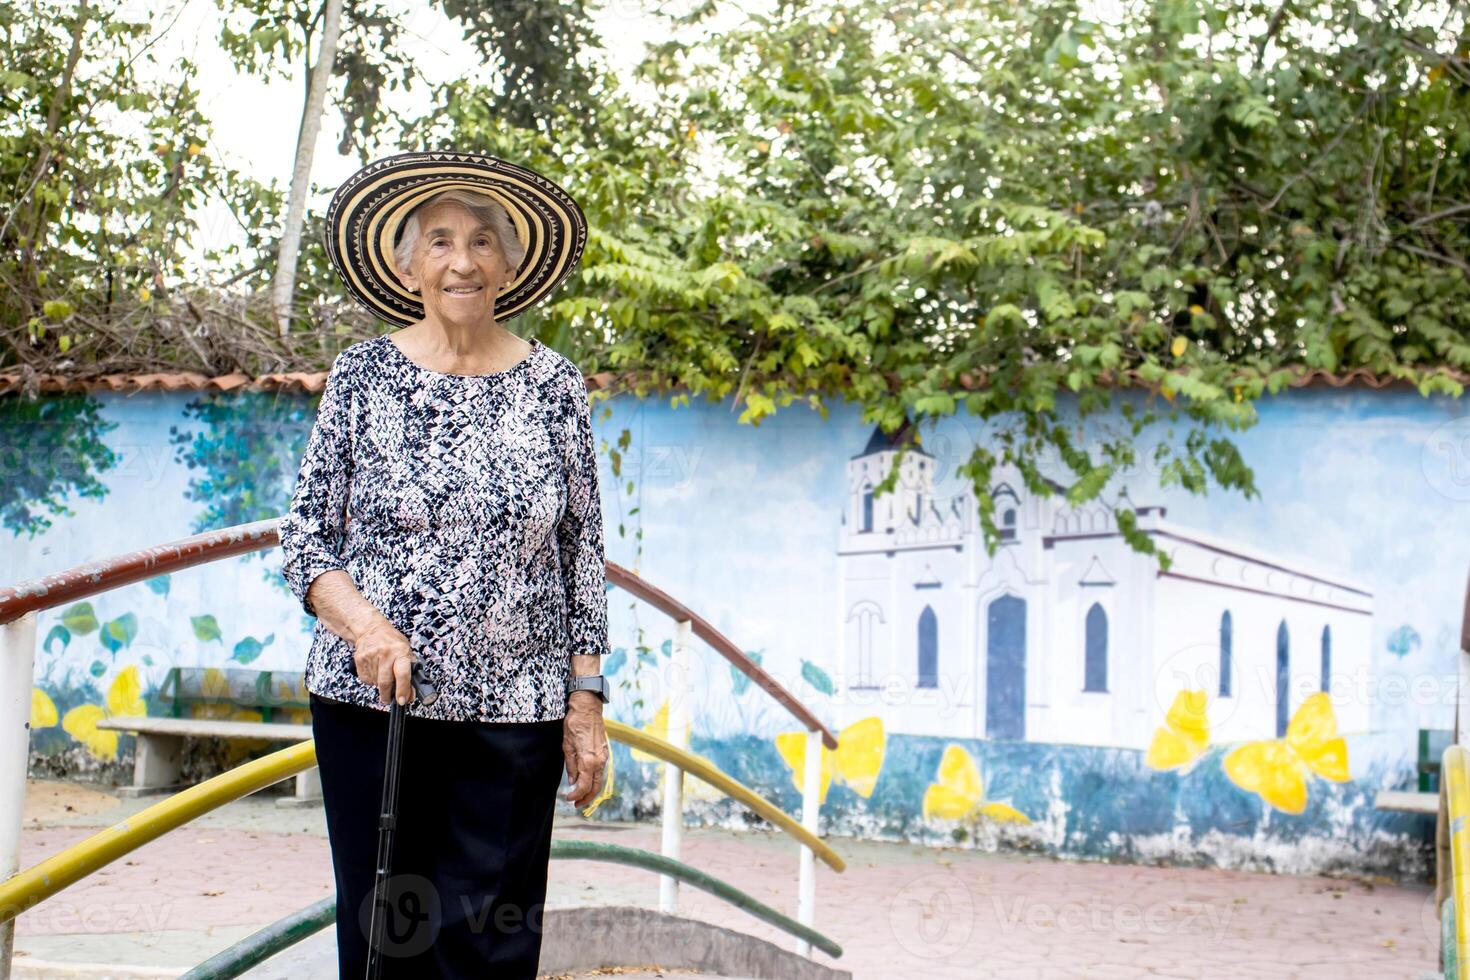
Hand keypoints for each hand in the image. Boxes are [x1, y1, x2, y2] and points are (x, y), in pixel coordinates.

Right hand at [351, 618, 417, 705]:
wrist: (370, 629)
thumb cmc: (391, 641)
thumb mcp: (406, 650)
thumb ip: (410, 671)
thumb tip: (411, 693)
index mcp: (400, 651)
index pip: (402, 674)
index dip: (403, 690)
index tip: (402, 700)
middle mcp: (385, 653)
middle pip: (385, 682)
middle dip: (388, 695)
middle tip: (390, 699)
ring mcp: (370, 656)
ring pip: (375, 682)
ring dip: (380, 685)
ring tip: (383, 674)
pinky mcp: (359, 660)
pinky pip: (366, 679)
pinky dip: (372, 679)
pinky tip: (375, 670)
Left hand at [561, 693, 607, 808]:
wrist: (588, 709)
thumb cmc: (575, 725)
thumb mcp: (567, 746)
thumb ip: (571, 765)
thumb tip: (572, 781)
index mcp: (588, 761)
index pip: (583, 786)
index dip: (575, 795)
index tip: (568, 798)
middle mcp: (599, 761)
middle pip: (595, 787)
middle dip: (586, 798)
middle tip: (576, 804)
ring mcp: (604, 757)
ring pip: (599, 780)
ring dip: (591, 790)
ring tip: (581, 796)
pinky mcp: (605, 752)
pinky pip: (601, 771)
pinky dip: (594, 780)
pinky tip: (586, 781)